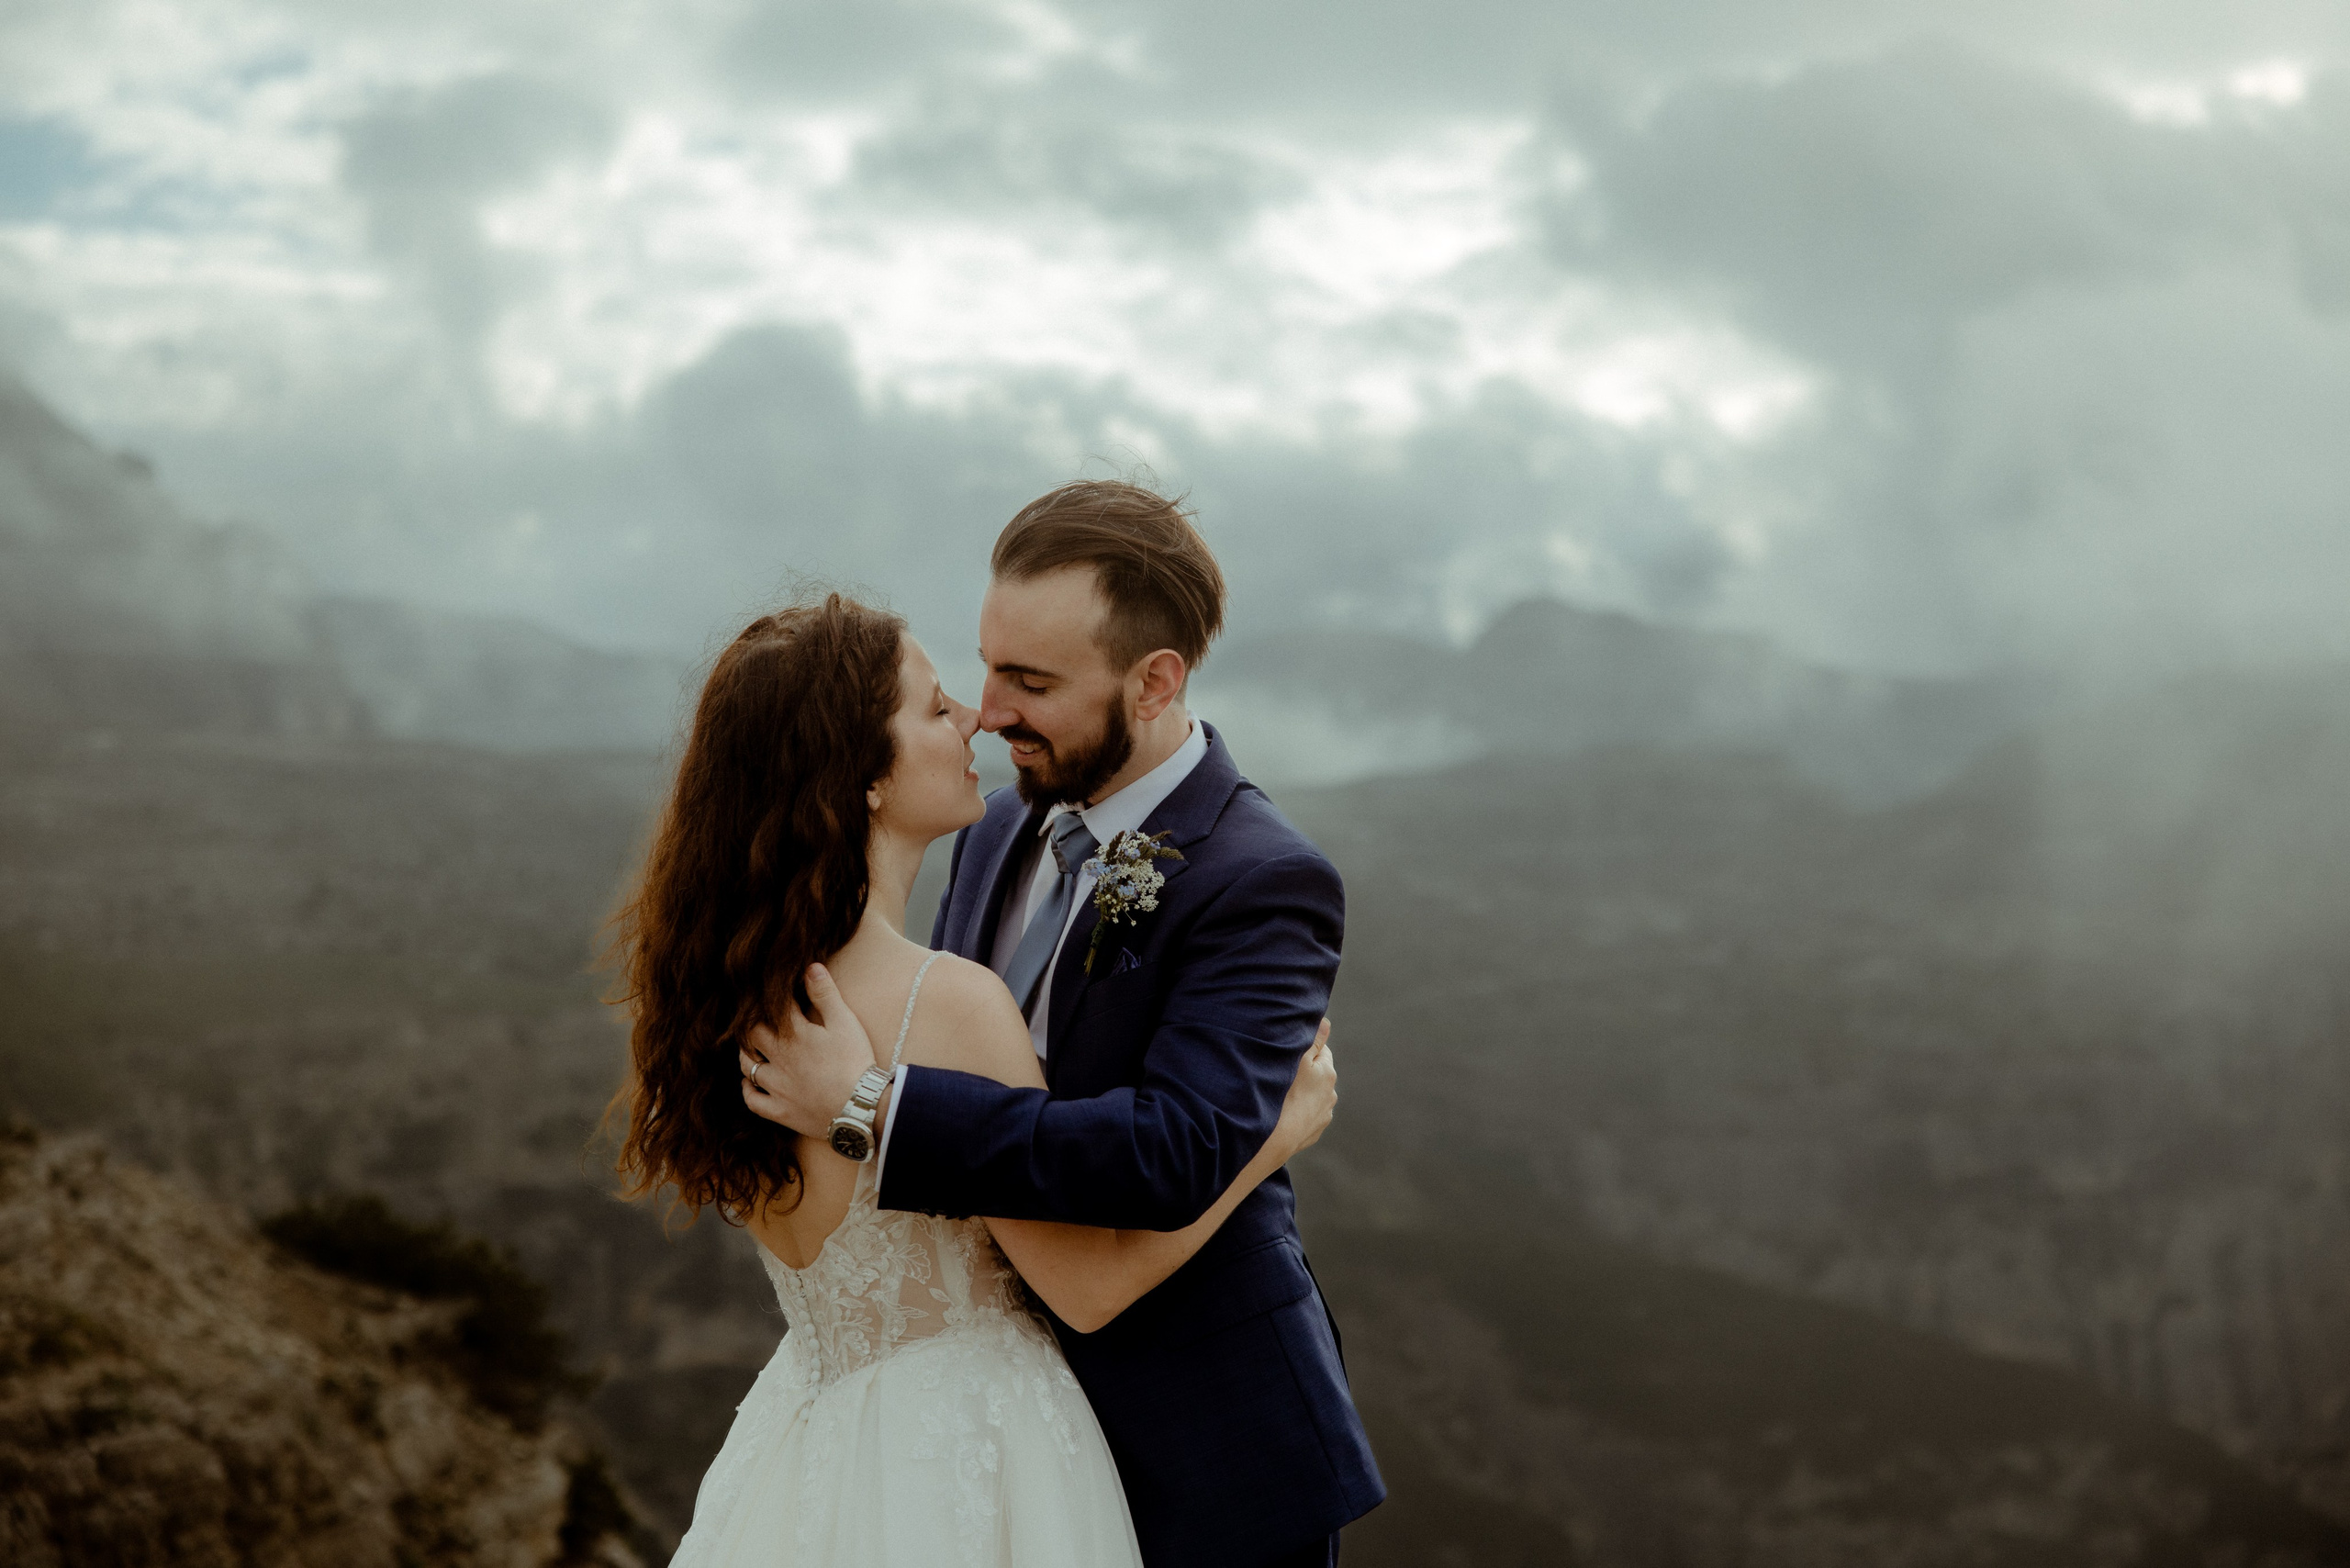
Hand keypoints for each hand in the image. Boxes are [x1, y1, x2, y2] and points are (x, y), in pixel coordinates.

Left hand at [739, 964, 879, 1139]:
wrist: (861, 1107)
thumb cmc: (855, 1061)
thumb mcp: (844, 1022)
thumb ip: (825, 994)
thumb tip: (810, 967)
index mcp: (794, 1034)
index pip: (770, 1009)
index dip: (769, 1000)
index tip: (772, 996)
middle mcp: (778, 1059)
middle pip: (750, 1036)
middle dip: (752, 1026)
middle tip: (759, 1021)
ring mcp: (776, 1087)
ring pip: (748, 1066)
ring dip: (748, 1055)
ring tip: (754, 1048)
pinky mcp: (780, 1111)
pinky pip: (752, 1101)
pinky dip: (748, 1090)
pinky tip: (750, 1083)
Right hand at [1268, 1019, 1335, 1162]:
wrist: (1277, 1137)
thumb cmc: (1285, 1093)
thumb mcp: (1299, 1058)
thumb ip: (1314, 1039)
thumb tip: (1326, 1022)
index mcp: (1328, 1073)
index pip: (1321, 1051)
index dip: (1305, 1050)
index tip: (1289, 1054)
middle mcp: (1331, 1095)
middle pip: (1317, 1075)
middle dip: (1305, 1073)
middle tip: (1283, 1074)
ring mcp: (1323, 1116)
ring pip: (1312, 1097)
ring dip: (1302, 1094)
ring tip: (1282, 1095)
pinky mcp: (1313, 1133)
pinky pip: (1305, 1116)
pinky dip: (1298, 1112)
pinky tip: (1283, 1112)